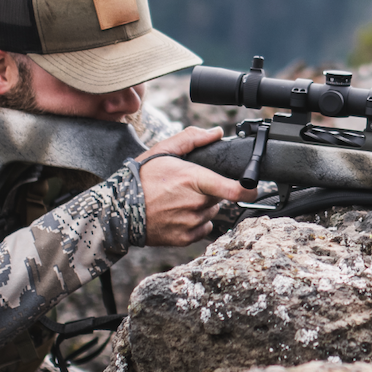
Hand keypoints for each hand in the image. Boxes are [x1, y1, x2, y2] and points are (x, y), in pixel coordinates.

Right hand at [138, 126, 254, 246]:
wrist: (118, 210)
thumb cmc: (140, 178)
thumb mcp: (163, 150)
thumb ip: (192, 138)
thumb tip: (216, 132)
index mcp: (193, 180)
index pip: (233, 189)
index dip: (249, 189)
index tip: (253, 187)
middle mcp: (195, 204)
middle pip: (219, 198)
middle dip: (210, 192)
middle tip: (188, 187)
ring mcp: (190, 223)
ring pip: (211, 214)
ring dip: (202, 207)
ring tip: (179, 201)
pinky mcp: (184, 238)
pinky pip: (203, 229)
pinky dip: (195, 222)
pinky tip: (178, 214)